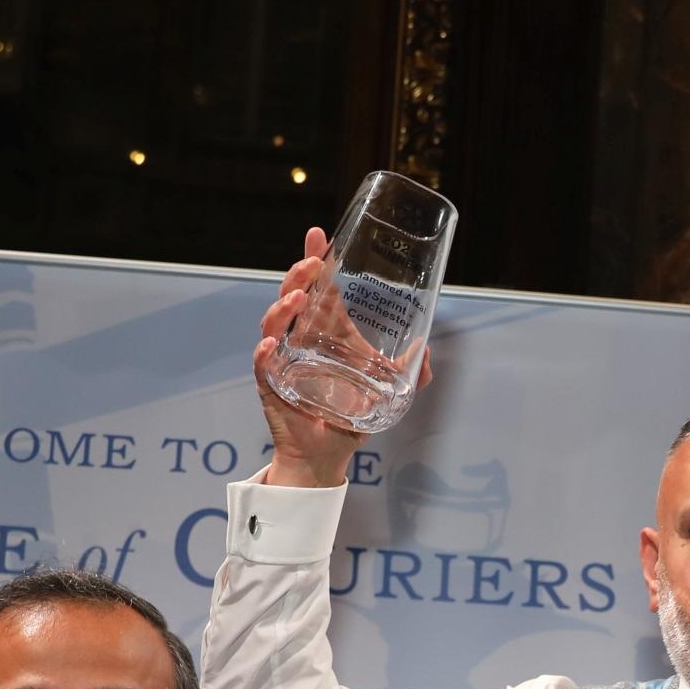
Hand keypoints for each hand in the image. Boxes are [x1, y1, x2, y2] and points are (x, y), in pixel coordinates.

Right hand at [253, 226, 430, 486]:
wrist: (328, 454)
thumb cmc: (351, 417)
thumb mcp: (390, 392)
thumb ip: (413, 372)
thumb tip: (426, 350)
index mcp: (326, 332)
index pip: (319, 288)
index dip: (317, 259)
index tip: (320, 234)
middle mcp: (301, 340)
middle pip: (292, 296)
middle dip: (299, 274)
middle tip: (315, 263)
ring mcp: (283, 360)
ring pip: (273, 323)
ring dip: (282, 307)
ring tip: (299, 298)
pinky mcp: (272, 386)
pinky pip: (262, 365)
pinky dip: (263, 353)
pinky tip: (270, 344)